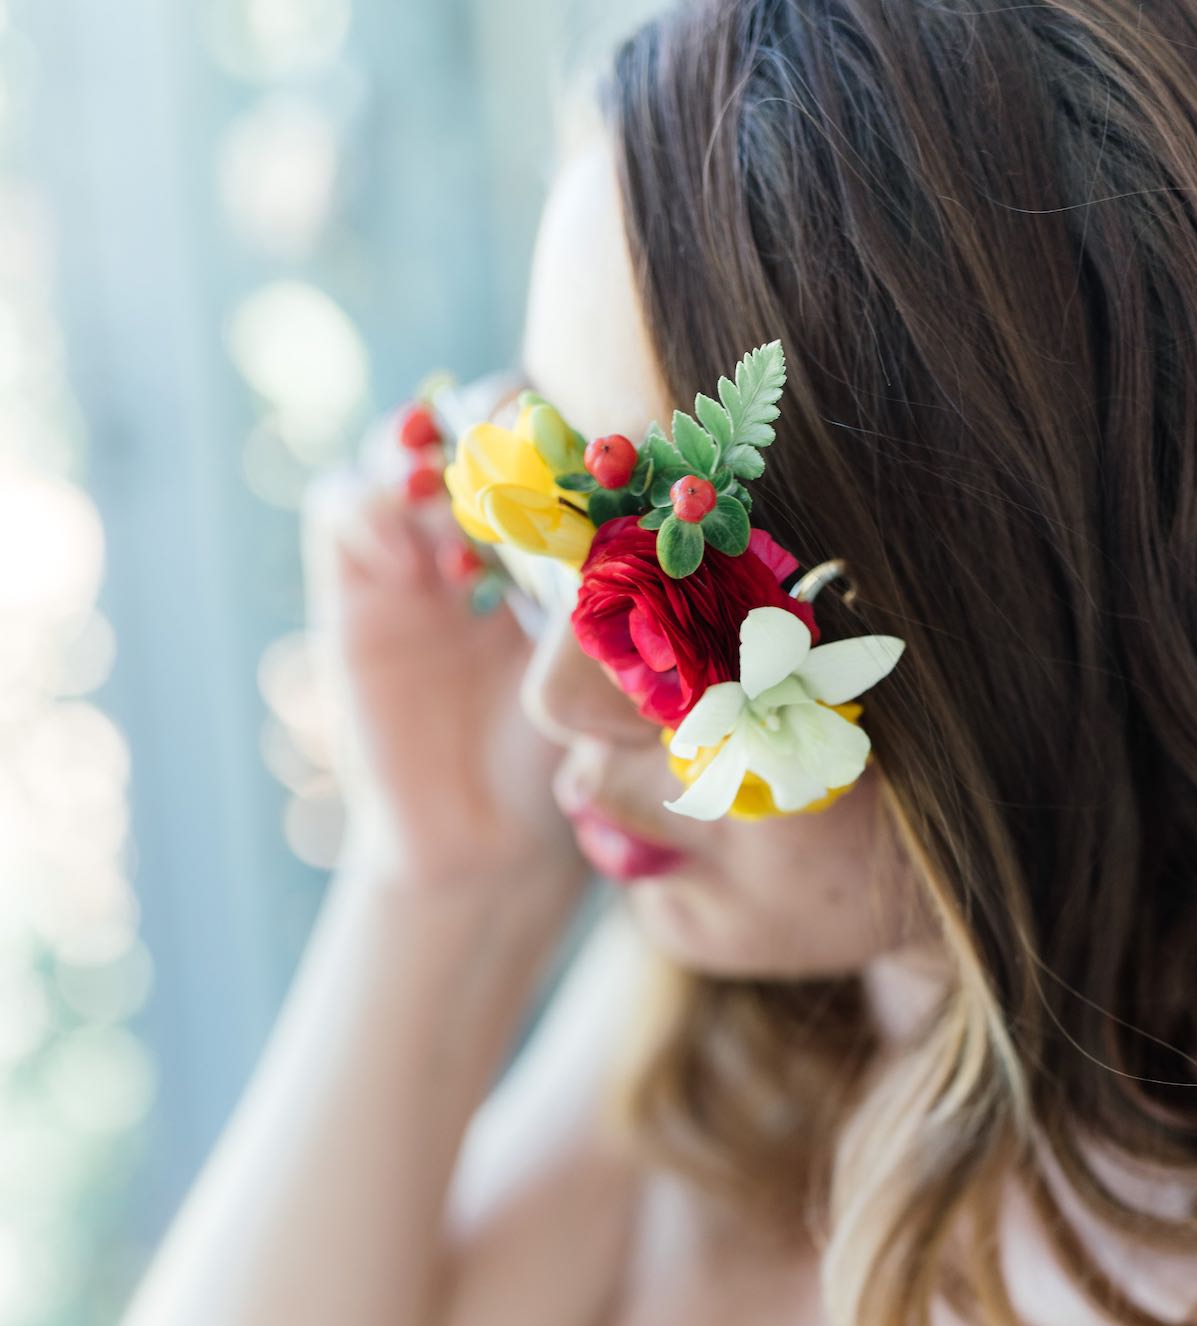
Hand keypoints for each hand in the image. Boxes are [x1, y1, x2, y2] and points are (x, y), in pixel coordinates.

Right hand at [300, 420, 586, 892]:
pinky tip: (417, 565)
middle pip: (467, 421)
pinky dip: (368, 507)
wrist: (483, 840)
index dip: (555, 423)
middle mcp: (475, 538)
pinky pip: (338, 506)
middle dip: (489, 418)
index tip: (587, 454)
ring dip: (425, 453)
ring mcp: (410, 560)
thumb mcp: (601, 669)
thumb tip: (661, 523)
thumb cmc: (556, 763)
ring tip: (454, 497)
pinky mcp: (353, 593)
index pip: (543, 436)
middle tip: (515, 453)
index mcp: (543, 544)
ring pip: (398, 448)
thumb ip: (615, 595)